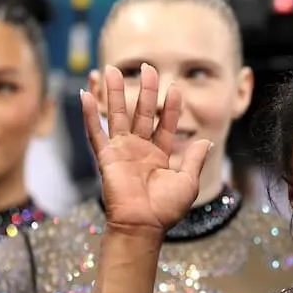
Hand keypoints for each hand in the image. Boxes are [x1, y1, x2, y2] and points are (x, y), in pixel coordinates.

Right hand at [80, 64, 211, 234]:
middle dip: (144, 90)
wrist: (143, 226)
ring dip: (115, 92)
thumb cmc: (166, 210)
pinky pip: (96, 132)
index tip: (175, 88)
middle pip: (141, 113)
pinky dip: (89, 115)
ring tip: (111, 68)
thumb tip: (207, 141)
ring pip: (118, 115)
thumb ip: (195, 159)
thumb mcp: (188, 182)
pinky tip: (84, 95)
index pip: (165, 125)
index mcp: (159, 156)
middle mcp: (139, 150)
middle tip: (147, 67)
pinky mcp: (106, 157)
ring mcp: (121, 152)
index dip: (170, 107)